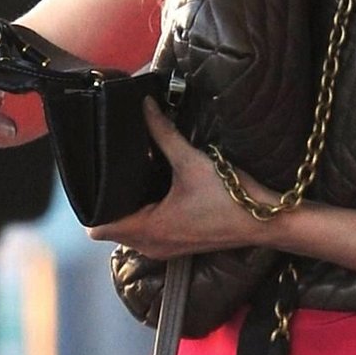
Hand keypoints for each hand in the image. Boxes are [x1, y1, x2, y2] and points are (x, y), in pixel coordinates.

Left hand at [84, 99, 278, 253]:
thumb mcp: (191, 162)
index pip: (98, 228)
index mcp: (149, 230)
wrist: (264, 222)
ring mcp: (165, 248)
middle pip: (111, 229)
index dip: (90, 207)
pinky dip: (144, 216)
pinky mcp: (178, 245)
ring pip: (129, 232)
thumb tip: (145, 106)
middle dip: (107, 204)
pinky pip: (147, 233)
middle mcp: (152, 245)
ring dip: (126, 211)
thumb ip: (163, 134)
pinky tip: (152, 191)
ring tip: (128, 180)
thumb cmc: (230, 199)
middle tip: (109, 173)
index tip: (93, 181)